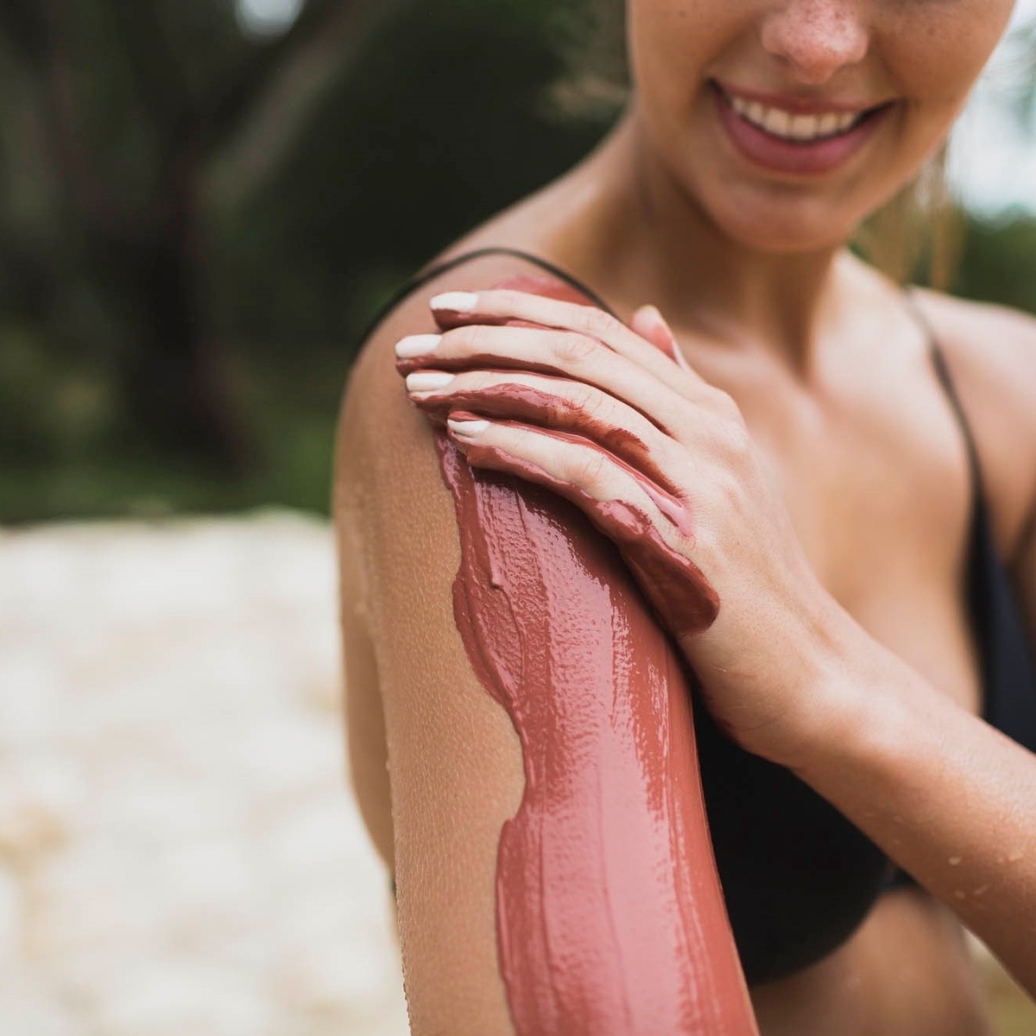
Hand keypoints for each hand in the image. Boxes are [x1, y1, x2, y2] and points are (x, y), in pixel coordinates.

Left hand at [396, 287, 853, 766]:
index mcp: (710, 413)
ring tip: (418, 387)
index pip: (600, 333)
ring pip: (577, 403)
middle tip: (413, 345)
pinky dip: (520, 448)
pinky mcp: (682, 539)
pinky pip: (587, 473)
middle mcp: (707, 432)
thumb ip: (680, 399)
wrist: (813, 674)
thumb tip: (646, 318)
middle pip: (580, 355)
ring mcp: (699, 482)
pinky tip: (465, 439)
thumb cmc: (750, 588)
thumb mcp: (720, 480)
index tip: (449, 309)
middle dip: (486, 340)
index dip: (518, 311)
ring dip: (486, 387)